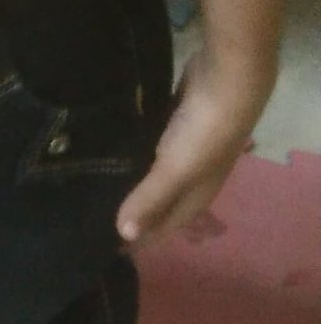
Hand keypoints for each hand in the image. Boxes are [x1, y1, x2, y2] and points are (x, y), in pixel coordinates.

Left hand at [117, 50, 269, 243]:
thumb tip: (123, 235)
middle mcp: (193, 175)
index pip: (166, 226)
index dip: (141, 237)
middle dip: (135, 207)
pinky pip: (153, 141)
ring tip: (98, 178)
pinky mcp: (177, 119)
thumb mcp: (175, 170)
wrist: (228, 79)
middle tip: (94, 209)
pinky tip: (115, 143)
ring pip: (156, 169)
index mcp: (196, 195)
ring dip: (134, 175)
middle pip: (162, 200)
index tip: (106, 244)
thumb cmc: (204, 132)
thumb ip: (150, 199)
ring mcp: (187, 145)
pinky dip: (137, 147)